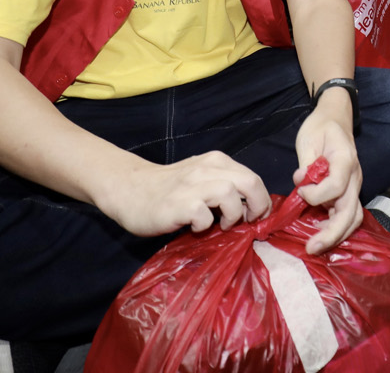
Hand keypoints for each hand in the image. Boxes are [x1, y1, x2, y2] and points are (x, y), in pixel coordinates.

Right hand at [97, 151, 271, 237]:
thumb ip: (224, 185)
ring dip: (231, 214)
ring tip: (220, 225)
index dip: (261, 200)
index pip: (253, 177)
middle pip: (249, 182)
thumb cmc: (168, 188)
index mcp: (216, 161)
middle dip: (257, 205)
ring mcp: (191, 186)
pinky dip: (205, 225)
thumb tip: (251, 207)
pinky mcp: (177, 204)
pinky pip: (203, 215)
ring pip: (229, 193)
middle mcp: (206, 169)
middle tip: (247, 222)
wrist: (128, 190)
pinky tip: (195, 227)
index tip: (255, 216)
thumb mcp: (200, 178)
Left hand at [294, 105, 362, 254]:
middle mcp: (355, 177)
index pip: (336, 186)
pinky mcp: (349, 192)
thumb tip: (302, 183)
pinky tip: (319, 234)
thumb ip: (306, 164)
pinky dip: (336, 229)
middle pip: (350, 212)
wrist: (335, 119)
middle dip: (331, 233)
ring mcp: (354, 186)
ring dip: (336, 236)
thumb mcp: (308, 140)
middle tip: (310, 247)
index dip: (316, 195)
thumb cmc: (321, 127)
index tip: (300, 191)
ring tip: (315, 246)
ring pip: (353, 218)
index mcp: (345, 160)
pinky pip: (348, 215)